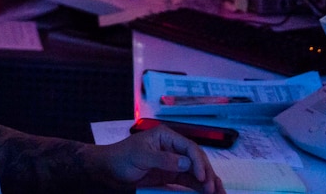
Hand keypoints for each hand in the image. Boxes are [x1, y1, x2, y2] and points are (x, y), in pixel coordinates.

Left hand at [100, 126, 223, 193]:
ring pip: (196, 171)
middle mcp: (172, 148)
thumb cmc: (121, 158)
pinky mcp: (171, 176)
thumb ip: (163, 160)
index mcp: (166, 137)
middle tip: (212, 189)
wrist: (108, 171)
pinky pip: (188, 181)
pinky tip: (207, 193)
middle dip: (207, 173)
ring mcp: (173, 162)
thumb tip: (187, 164)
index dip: (199, 162)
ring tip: (218, 193)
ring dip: (207, 181)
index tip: (201, 177)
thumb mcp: (140, 157)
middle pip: (197, 159)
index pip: (189, 147)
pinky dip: (199, 187)